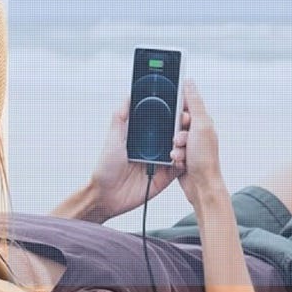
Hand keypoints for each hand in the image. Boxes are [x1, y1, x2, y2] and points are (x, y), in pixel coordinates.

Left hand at [90, 98, 189, 218]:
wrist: (106, 195)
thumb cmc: (105, 168)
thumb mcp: (113, 138)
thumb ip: (121, 117)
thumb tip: (129, 95)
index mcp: (142, 137)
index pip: (161, 122)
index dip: (171, 115)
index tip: (180, 106)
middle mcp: (153, 149)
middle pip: (173, 135)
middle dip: (182, 128)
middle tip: (185, 122)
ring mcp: (160, 163)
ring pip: (179, 150)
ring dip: (183, 145)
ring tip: (181, 141)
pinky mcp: (165, 177)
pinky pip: (178, 168)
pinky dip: (183, 163)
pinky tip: (182, 157)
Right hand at [169, 80, 223, 205]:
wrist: (201, 186)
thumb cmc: (205, 159)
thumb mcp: (201, 125)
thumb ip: (194, 103)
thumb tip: (189, 82)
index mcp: (203, 121)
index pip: (185, 105)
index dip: (177, 109)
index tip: (173, 113)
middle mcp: (197, 132)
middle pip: (175, 122)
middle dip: (174, 132)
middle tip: (181, 140)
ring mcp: (189, 146)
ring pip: (171, 138)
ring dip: (174, 146)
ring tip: (181, 154)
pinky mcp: (182, 157)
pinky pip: (170, 151)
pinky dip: (173, 156)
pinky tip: (180, 162)